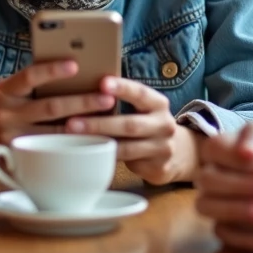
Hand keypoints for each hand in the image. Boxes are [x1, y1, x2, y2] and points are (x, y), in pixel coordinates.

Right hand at [0, 60, 115, 164]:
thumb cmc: (0, 105)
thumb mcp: (8, 89)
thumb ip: (31, 84)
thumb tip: (75, 71)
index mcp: (5, 91)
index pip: (29, 77)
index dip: (51, 70)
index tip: (75, 64)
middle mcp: (7, 114)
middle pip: (48, 107)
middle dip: (81, 102)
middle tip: (107, 97)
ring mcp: (13, 138)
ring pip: (53, 133)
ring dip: (82, 126)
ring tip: (106, 119)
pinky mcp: (18, 158)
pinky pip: (50, 152)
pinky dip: (72, 146)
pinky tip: (91, 141)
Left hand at [65, 77, 196, 184]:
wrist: (181, 154)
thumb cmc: (148, 124)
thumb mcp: (144, 109)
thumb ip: (124, 100)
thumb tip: (86, 88)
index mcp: (158, 104)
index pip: (140, 93)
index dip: (121, 88)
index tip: (102, 83)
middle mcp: (164, 125)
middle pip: (130, 124)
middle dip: (99, 124)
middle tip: (72, 122)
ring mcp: (163, 149)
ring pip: (127, 148)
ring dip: (99, 144)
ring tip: (76, 141)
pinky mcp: (158, 169)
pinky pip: (128, 164)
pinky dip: (107, 159)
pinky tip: (88, 156)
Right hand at [194, 123, 252, 252]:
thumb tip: (245, 153)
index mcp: (213, 150)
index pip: (213, 150)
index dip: (238, 160)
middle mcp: (206, 176)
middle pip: (207, 181)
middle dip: (238, 186)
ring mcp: (212, 202)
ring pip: (206, 207)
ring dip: (234, 211)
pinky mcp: (224, 225)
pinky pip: (223, 235)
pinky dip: (248, 240)